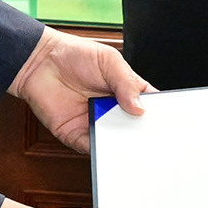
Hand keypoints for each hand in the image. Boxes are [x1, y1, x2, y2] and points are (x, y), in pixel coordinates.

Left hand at [10, 27, 149, 152]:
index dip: (159, 115)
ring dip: (124, 146)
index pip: (148, 106)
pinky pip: (92, 148)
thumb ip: (126, 82)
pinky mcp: (77, 135)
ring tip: (134, 147)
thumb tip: (140, 108)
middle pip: (134, 128)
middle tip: (154, 140)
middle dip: (144, 135)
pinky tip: (108, 149)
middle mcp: (112, 110)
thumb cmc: (73, 55)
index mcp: (125, 91)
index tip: (169, 123)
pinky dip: (101, 152)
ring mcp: (95, 123)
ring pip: (115, 142)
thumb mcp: (109, 60)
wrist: (38, 62)